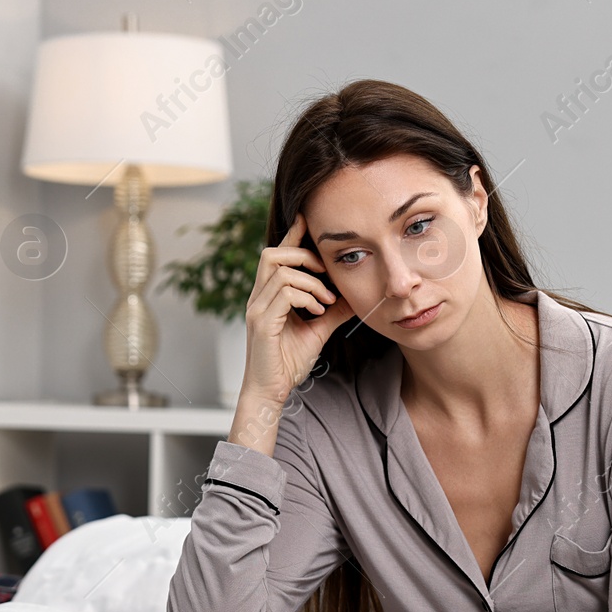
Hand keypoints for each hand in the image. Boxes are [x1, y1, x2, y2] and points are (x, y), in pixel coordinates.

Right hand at [240, 212, 355, 409]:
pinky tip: (318, 312)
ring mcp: (257, 310)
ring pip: (280, 271)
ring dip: (311, 281)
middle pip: (272, 253)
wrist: (271, 392)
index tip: (308, 219)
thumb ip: (333, 311)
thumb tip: (354, 296)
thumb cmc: (288, 364)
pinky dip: (306, 298)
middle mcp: (258, 298)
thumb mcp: (318, 331)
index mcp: (268, 296)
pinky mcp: (262, 324)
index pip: (277, 256)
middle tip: (326, 274)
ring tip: (327, 300)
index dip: (292, 235)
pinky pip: (284, 294)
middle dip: (303, 256)